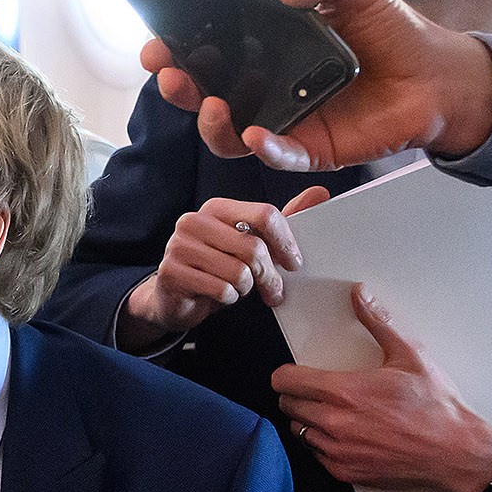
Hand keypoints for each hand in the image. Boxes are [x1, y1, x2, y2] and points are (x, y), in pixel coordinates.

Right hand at [122, 188, 331, 339]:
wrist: (175, 297)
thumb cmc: (217, 268)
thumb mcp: (249, 244)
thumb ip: (280, 222)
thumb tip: (319, 192)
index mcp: (216, 208)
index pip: (264, 215)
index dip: (285, 243)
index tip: (294, 264)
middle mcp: (194, 221)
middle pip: (254, 248)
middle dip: (270, 276)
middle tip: (274, 291)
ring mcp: (179, 245)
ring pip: (239, 273)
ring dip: (246, 289)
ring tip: (236, 289)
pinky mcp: (171, 272)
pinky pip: (221, 290)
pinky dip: (228, 299)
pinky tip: (219, 295)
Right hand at [145, 0, 491, 169]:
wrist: (437, 74)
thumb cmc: (390, 29)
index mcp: (262, 44)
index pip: (204, 47)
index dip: (173, 47)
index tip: (157, 44)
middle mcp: (263, 84)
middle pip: (202, 92)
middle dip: (177, 86)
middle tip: (171, 74)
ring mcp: (284, 118)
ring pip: (228, 131)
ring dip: (209, 123)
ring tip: (212, 106)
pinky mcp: (312, 147)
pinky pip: (279, 155)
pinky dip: (264, 148)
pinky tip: (257, 135)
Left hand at [272, 285, 491, 491]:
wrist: (458, 450)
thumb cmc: (437, 406)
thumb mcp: (409, 354)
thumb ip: (378, 322)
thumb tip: (360, 295)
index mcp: (344, 392)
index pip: (284, 381)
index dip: (287, 374)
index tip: (296, 373)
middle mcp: (335, 423)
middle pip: (287, 405)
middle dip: (298, 394)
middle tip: (320, 390)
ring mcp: (339, 451)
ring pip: (299, 430)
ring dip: (309, 419)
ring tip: (335, 411)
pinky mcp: (347, 471)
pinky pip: (316, 454)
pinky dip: (323, 444)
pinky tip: (345, 433)